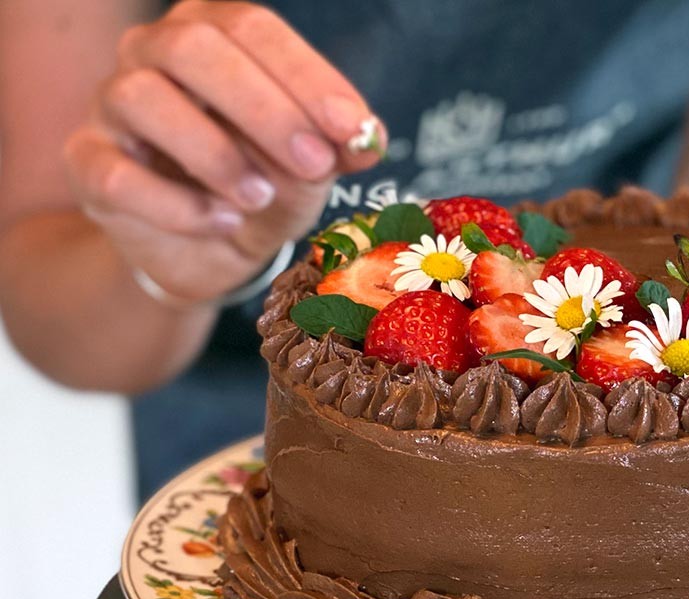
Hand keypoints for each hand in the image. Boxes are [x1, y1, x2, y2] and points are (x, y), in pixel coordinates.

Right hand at [62, 0, 383, 303]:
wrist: (215, 248)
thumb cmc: (266, 183)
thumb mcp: (313, 165)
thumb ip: (339, 145)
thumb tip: (367, 138)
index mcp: (216, 33)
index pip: (253, 27)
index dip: (306, 75)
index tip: (351, 128)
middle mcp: (154, 52)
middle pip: (192, 46)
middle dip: (264, 108)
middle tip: (314, 163)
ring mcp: (112, 104)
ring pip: (142, 97)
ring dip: (215, 153)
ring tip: (261, 197)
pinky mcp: (88, 163)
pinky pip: (115, 174)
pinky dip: (176, 205)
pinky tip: (223, 221)